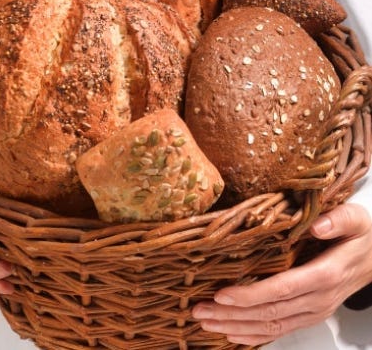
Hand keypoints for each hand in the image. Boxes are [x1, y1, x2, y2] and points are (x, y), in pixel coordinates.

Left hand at [191, 203, 371, 345]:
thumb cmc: (360, 236)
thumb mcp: (355, 219)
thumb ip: (339, 220)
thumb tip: (318, 224)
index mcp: (326, 274)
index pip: (284, 289)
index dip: (251, 295)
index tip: (221, 293)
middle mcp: (318, 299)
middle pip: (270, 312)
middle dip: (231, 313)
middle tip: (199, 309)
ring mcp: (313, 311)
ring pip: (271, 325)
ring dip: (235, 327)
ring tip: (205, 322)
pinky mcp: (309, 317)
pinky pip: (280, 331)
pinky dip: (253, 336)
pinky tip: (230, 335)